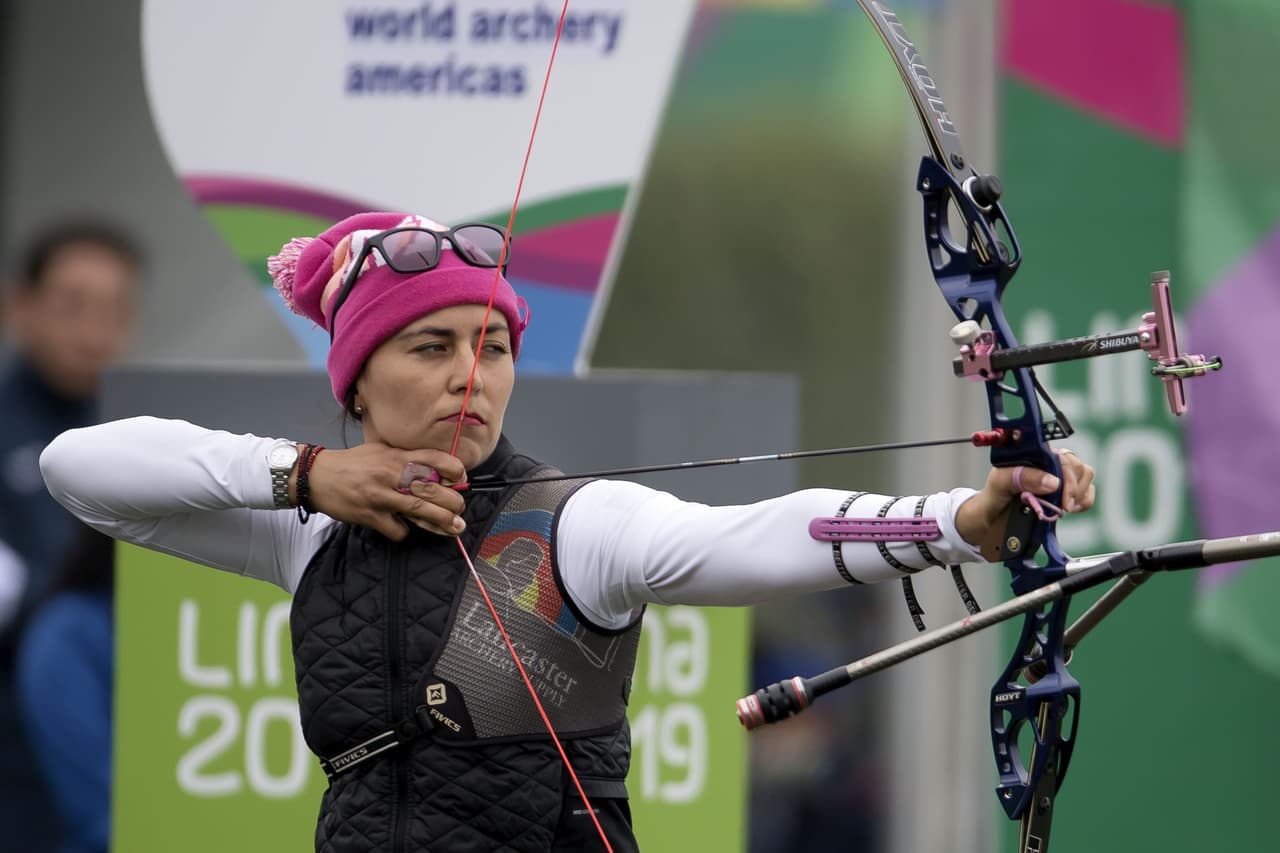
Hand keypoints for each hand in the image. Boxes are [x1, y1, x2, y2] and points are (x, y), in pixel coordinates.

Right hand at [302, 444, 467, 539]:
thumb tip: (437, 470)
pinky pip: (397, 529)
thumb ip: (408, 458)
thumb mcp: (382, 450)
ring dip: (442, 522)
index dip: (454, 469)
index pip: (435, 459)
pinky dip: (403, 532)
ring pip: (420, 510)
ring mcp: (381, 496)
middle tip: (459, 509)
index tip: (461, 479)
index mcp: (397, 456)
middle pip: (433, 489)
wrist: (317, 476)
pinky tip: (402, 528)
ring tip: (455, 528)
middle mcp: (391, 474)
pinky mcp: (371, 515)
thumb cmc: (354, 463)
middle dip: (453, 502)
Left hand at [955, 448, 1095, 561]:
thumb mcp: (998, 486)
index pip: (1059, 455)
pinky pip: (1086, 490)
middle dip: (1072, 487)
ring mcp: (1056, 477)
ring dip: (1079, 493)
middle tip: (1063, 506)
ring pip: (1085, 474)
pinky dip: (1084, 500)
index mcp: (1031, 455)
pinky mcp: (1064, 492)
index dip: (1065, 475)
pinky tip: (1070, 509)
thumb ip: (1020, 478)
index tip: (1061, 495)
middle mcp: (1046, 463)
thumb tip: (1052, 481)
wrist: (988, 521)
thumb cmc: (991, 499)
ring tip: (1064, 508)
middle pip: (1075, 464)